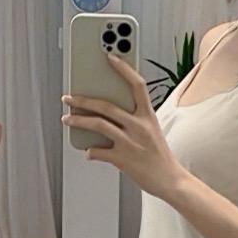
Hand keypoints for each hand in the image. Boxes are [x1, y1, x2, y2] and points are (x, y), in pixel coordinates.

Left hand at [62, 53, 186, 199]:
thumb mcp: (152, 131)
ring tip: (66, 118)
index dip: (124, 69)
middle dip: (84, 100)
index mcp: (148, 116)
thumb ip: (133, 120)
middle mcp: (139, 126)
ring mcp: (130, 142)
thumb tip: (107, 115)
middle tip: (69, 97)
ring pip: (98, 124)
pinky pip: (98, 152)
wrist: (170, 181)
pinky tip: (87, 151)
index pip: (137, 85)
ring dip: (78, 120)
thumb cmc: (160, 156)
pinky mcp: (122, 159)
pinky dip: (90, 151)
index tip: (110, 56)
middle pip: (107, 105)